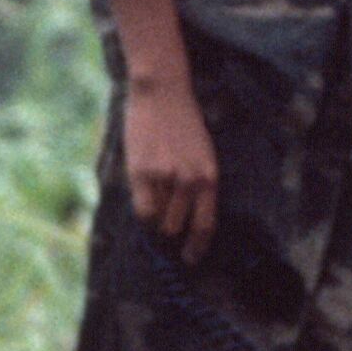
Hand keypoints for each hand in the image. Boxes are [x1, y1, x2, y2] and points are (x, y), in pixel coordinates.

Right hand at [121, 75, 217, 260]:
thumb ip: (197, 184)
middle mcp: (190, 181)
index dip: (197, 247)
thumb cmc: (182, 123)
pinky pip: (141, 209)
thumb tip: (182, 220)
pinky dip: (141, 211)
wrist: (163, 93)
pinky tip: (142, 196)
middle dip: (169, 232)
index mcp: (209, 177)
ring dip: (154, 219)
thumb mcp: (201, 155)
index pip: (205, 225)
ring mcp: (166, 178)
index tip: (190, 258)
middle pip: (176, 227)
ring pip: (157, 220)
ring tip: (152, 200)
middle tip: (162, 229)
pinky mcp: (143, 172)